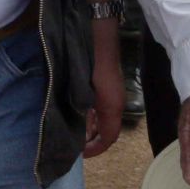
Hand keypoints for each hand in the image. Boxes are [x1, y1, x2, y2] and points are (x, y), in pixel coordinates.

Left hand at [84, 19, 123, 157]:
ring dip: (91, 126)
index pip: (109, 137)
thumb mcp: (83, 92)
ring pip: (104, 117)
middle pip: (108, 129)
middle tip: (75, 145)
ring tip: (74, 131)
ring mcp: (112, 92)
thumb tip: (77, 130)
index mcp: (112, 107)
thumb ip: (82, 112)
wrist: (96, 33)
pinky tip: (79, 111)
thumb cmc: (89, 62)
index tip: (82, 155)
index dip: (96, 149)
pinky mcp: (106, 83)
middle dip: (92, 139)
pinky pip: (100, 106)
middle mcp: (115, 102)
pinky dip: (91, 113)